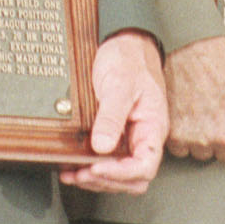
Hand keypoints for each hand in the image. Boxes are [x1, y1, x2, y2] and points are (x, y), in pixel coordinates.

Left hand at [62, 30, 166, 193]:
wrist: (123, 43)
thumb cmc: (129, 59)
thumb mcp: (120, 84)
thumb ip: (112, 116)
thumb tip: (102, 147)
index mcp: (153, 128)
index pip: (145, 166)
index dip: (121, 173)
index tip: (97, 167)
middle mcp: (142, 138)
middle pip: (132, 179)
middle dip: (106, 180)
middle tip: (81, 173)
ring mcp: (128, 139)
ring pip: (118, 176)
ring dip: (95, 179)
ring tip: (72, 173)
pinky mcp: (112, 136)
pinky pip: (105, 162)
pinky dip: (88, 170)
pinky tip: (71, 167)